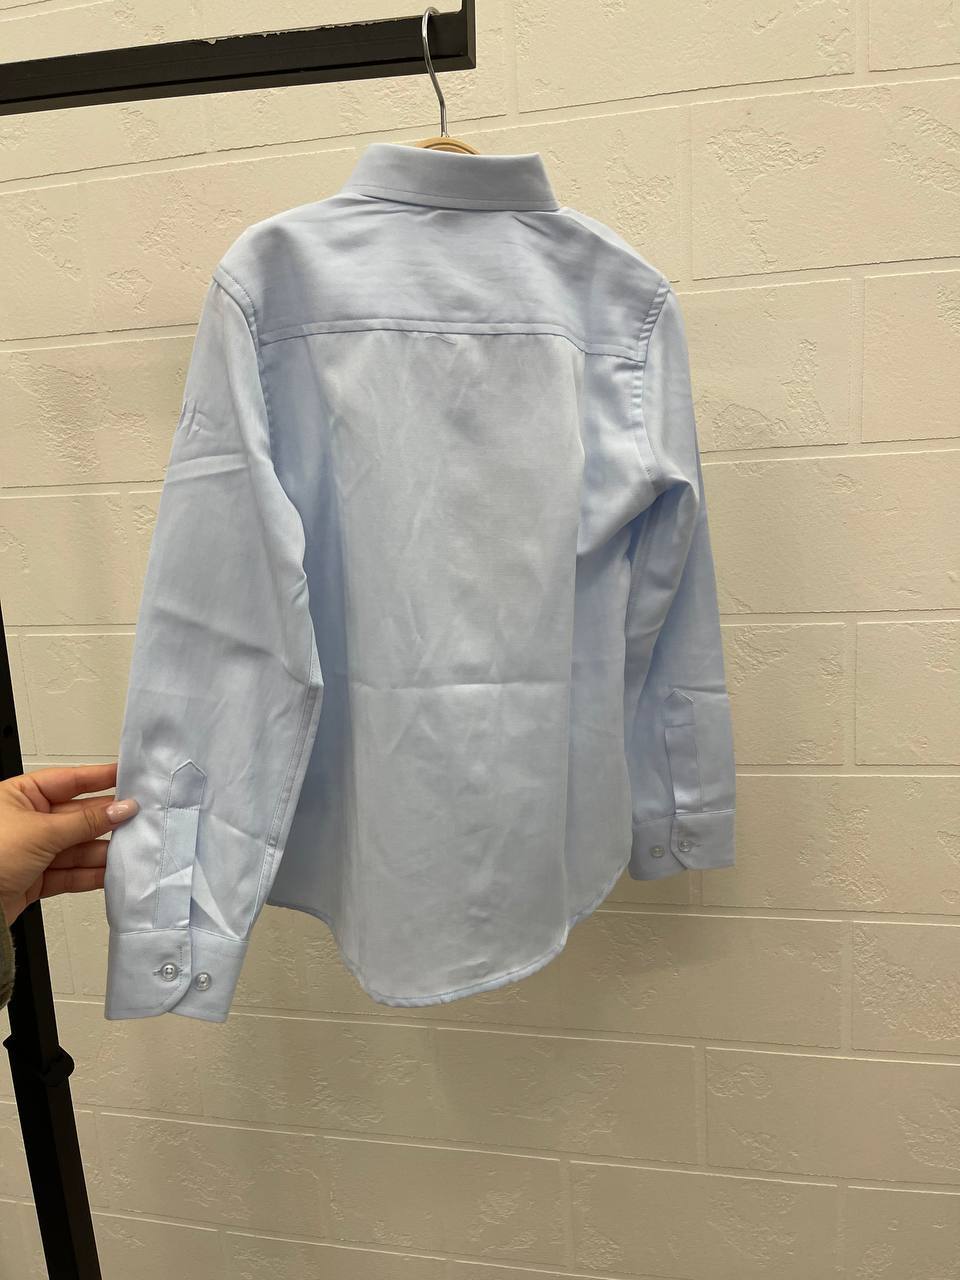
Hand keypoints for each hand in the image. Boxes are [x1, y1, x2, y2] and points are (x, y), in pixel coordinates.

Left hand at [0, 763, 138, 927]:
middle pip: (77, 816)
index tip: (128, 777)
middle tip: (138, 819)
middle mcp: (26, 821)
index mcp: (20, 796)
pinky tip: (110, 872)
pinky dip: (90, 874)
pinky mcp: (35, 879)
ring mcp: (31, 851)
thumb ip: (85, 821)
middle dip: (106, 820)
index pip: (68, 780)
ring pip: (77, 847)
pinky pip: (70, 873)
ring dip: (102, 851)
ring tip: (128, 850)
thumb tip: (120, 808)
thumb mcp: (41, 831)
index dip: (99, 778)